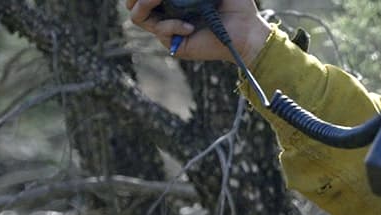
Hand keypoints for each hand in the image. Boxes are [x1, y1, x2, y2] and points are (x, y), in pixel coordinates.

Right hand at [126, 0, 270, 64]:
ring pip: (137, 16)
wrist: (248, 32)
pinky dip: (171, 25)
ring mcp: (168, 27)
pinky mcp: (174, 44)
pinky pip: (160, 31)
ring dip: (145, 3)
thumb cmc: (235, 5)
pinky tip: (189, 26)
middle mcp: (167, 11)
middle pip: (132, 2)